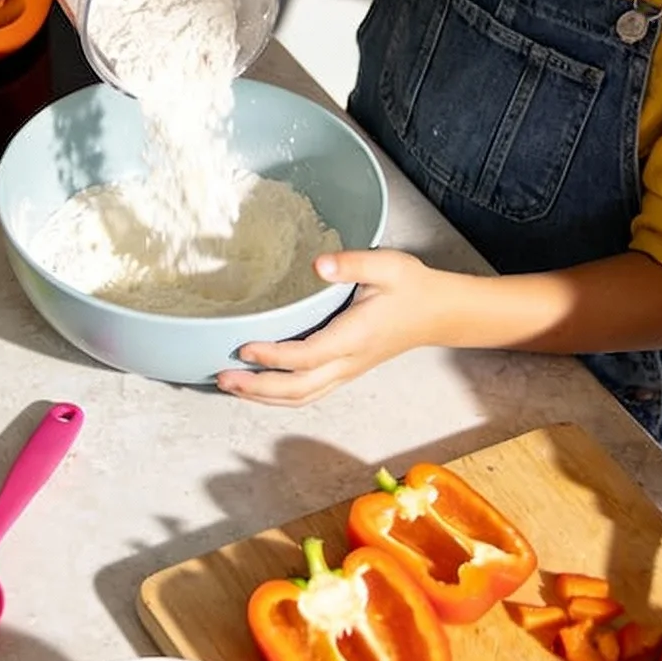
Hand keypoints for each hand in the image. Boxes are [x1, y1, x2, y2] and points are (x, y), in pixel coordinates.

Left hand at [218, 249, 449, 405]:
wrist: (439, 313)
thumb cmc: (412, 287)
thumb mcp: (388, 265)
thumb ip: (352, 263)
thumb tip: (318, 264)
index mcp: (356, 336)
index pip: (308, 355)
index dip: (274, 357)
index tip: (244, 348)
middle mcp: (349, 361)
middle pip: (299, 388)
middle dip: (258, 387)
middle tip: (223, 378)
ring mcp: (347, 371)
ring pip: (302, 397)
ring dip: (264, 397)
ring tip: (231, 387)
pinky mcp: (345, 371)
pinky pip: (309, 393)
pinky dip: (280, 396)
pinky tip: (259, 388)